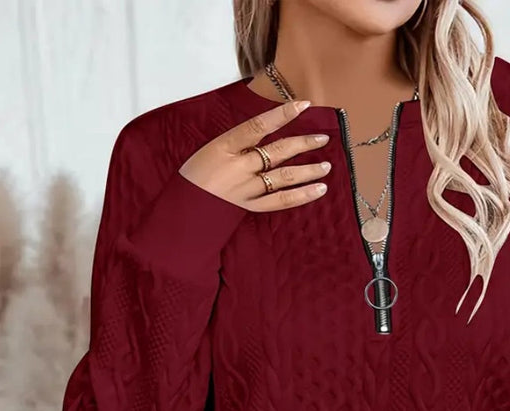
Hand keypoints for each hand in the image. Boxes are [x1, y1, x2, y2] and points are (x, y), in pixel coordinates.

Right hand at [178, 98, 330, 212]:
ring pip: (283, 178)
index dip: (282, 114)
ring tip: (326, 166)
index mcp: (225, 146)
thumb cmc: (197, 172)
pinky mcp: (250, 207)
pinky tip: (319, 189)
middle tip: (323, 139)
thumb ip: (240, 140)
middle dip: (303, 144)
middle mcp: (238, 167)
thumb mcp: (212, 147)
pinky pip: (281, 202)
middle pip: (277, 152)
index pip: (258, 126)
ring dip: (308, 171)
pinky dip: (302, 195)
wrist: (182, 206)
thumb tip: (270, 126)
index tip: (303, 105)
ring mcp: (246, 189)